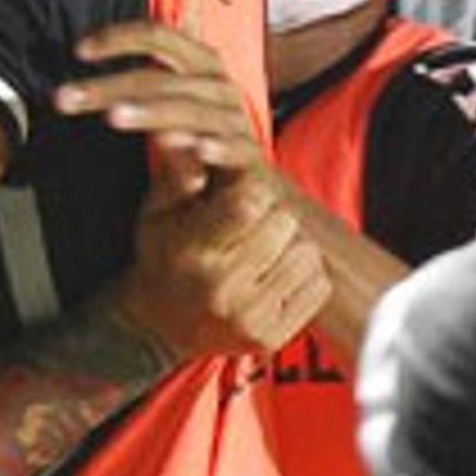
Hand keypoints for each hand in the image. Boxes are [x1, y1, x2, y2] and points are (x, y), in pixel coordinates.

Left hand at [58, 20, 266, 199]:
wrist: (246, 189)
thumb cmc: (198, 142)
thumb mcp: (168, 106)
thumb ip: (148, 74)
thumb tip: (122, 33)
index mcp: (201, 66)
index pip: (159, 37)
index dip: (119, 38)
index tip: (78, 51)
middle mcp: (219, 87)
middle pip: (161, 77)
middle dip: (109, 87)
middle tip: (64, 98)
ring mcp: (236, 122)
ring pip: (190, 111)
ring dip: (151, 112)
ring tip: (114, 117)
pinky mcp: (251, 159)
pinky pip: (235, 149)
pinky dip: (217, 148)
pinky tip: (197, 149)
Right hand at [121, 165, 325, 359]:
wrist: (158, 327)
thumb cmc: (164, 256)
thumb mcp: (158, 213)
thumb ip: (176, 175)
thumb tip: (183, 137)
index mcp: (191, 251)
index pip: (249, 202)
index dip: (252, 192)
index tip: (240, 198)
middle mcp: (219, 288)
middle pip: (284, 222)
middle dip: (272, 216)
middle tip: (250, 228)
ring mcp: (247, 318)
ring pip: (305, 254)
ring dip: (290, 246)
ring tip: (262, 254)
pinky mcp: (270, 338)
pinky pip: (318, 286)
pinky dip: (303, 277)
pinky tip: (273, 278)